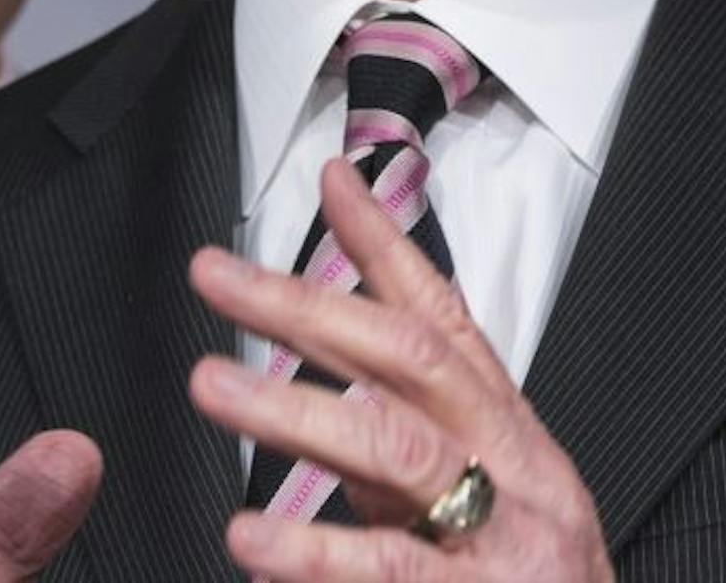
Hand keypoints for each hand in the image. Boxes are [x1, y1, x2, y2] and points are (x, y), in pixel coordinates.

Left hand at [187, 159, 611, 580]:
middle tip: (218, 277)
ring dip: (296, 411)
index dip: (388, 245)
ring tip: (212, 387)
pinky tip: (253, 542)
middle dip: (308, 308)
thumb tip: (327, 360)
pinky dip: (319, 556)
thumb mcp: (473, 494)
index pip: (446, 318)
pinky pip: (395, 572)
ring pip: (399, 452)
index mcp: (508, 433)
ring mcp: (506, 540)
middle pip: (410, 362)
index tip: (331, 182)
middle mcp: (514, 470)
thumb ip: (404, 428)